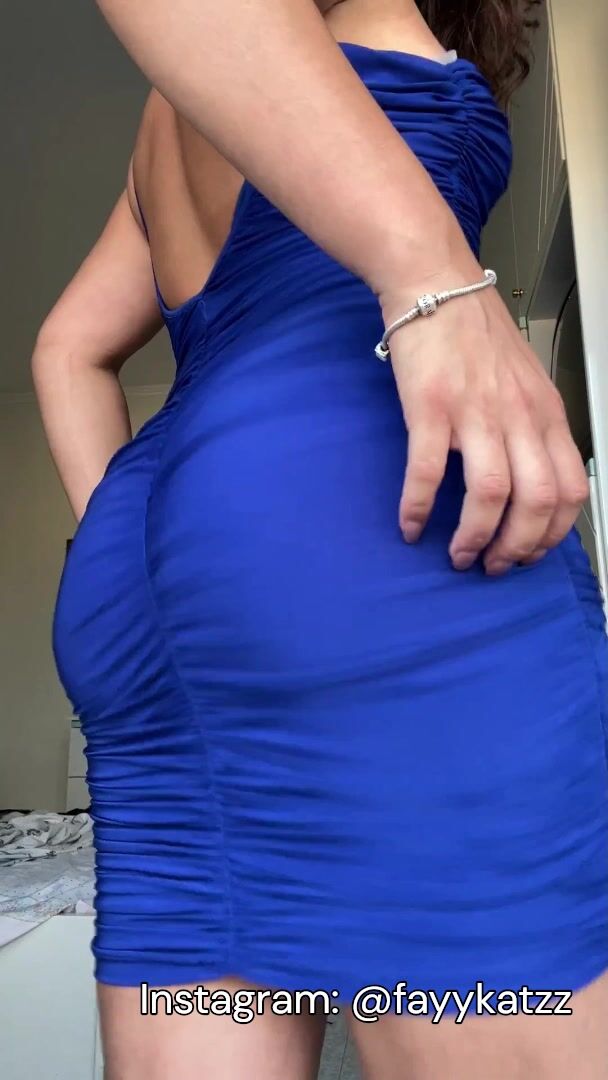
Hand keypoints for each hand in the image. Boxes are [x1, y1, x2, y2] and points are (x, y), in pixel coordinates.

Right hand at [379, 265, 588, 574]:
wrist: (435, 286)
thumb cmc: (477, 335)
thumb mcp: (526, 382)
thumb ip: (533, 428)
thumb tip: (529, 481)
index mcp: (546, 414)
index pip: (570, 490)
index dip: (552, 534)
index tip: (528, 553)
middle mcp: (519, 417)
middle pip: (537, 502)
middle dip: (516, 548)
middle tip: (492, 565)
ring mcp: (475, 412)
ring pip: (491, 495)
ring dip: (475, 538)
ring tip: (458, 556)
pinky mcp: (430, 408)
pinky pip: (427, 474)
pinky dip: (418, 509)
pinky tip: (410, 526)